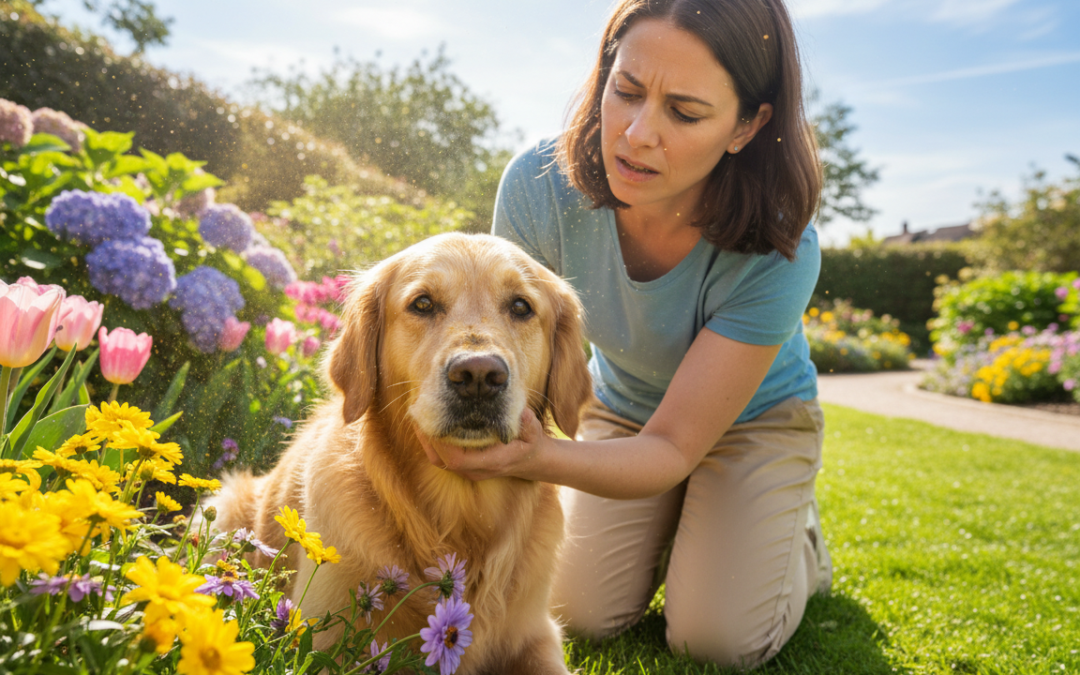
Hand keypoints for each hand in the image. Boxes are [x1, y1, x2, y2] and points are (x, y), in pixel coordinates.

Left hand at [415, 408, 546, 481]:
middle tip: (418, 411)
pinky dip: (432, 440)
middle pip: (441, 459)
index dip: (442, 443)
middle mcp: (475, 471)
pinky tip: (427, 422)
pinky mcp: (463, 465)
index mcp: (490, 463)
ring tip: (418, 415)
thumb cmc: (531, 443)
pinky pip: (441, 456)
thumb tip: (521, 414)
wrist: (531, 461)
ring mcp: (468, 470)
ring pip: (437, 459)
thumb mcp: (534, 431)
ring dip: (426, 438)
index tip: (434, 420)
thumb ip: (527, 422)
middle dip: (427, 436)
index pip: (457, 459)